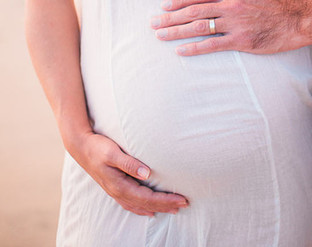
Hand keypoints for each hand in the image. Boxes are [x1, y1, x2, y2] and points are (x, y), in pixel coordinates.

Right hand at [72, 131, 188, 215]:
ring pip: (140, 206)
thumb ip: (129, 163)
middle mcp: (119, 193)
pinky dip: (143, 208)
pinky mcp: (115, 188)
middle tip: (185, 204)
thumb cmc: (98, 147)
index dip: (166, 200)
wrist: (81, 147)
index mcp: (120, 186)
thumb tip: (146, 173)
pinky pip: (132, 204)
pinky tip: (149, 210)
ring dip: (157, 208)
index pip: (148, 198)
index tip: (182, 199)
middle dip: (166, 205)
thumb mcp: (113, 152)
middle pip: (146, 204)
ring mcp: (116, 192)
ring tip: (173, 209)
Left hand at [151, 0, 310, 55]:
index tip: (164, 5)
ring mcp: (234, 24)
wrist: (297, 19)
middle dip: (170, 17)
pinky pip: (212, 45)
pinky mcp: (240, 41)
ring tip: (160, 36)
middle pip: (193, 12)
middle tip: (154, 23)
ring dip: (176, 32)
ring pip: (198, 28)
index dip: (179, 0)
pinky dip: (194, 48)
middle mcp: (229, 6)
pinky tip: (181, 51)